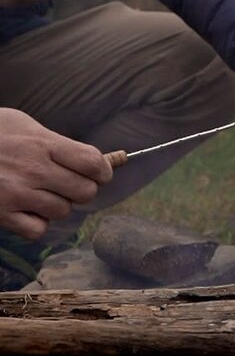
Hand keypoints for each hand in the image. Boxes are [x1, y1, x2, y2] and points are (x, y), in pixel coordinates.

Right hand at [0, 108, 111, 239]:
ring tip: (39, 192)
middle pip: (86, 192)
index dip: (103, 171)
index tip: (99, 173)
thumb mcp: (22, 125)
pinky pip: (38, 230)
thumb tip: (93, 160)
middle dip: (83, 189)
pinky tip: (26, 209)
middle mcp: (32, 169)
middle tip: (67, 183)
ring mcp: (16, 194)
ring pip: (63, 211)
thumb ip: (56, 142)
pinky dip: (36, 223)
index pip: (93, 163)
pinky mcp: (1, 213)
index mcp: (41, 143)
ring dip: (57, 205)